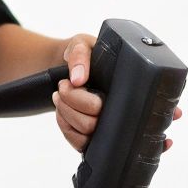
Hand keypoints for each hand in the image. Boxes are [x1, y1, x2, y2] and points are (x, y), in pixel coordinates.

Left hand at [54, 34, 181, 153]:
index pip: (119, 108)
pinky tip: (61, 111)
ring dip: (66, 115)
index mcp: (128, 90)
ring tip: (59, 95)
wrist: (68, 65)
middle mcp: (121, 113)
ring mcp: (107, 127)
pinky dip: (65, 126)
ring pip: (86, 138)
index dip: (95, 103)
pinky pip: (79, 143)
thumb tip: (78, 79)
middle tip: (63, 85)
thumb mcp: (82, 44)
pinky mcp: (94, 136)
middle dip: (71, 103)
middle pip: (94, 124)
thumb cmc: (84, 54)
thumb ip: (80, 55)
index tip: (78, 86)